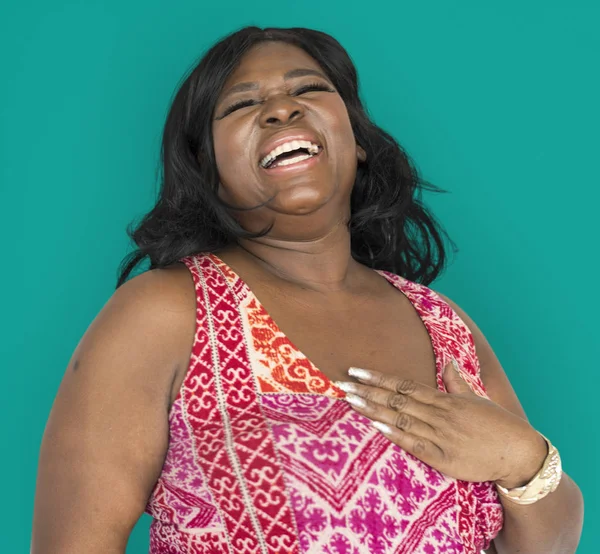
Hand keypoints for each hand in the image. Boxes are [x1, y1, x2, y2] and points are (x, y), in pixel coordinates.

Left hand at [334, 360, 547, 486]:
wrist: (519, 453)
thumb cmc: (496, 425)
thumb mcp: (475, 399)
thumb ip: (456, 382)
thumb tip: (448, 361)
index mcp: (444, 400)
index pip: (404, 384)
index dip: (378, 378)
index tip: (356, 371)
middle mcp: (438, 415)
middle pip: (396, 399)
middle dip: (367, 391)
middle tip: (341, 384)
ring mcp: (440, 436)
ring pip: (400, 419)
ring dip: (373, 410)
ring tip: (350, 401)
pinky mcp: (444, 459)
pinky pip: (415, 445)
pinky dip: (396, 435)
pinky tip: (377, 427)